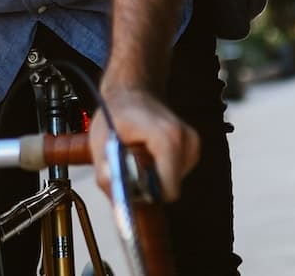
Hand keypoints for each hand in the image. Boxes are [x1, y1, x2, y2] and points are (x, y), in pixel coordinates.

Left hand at [89, 86, 198, 201]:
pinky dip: (160, 170)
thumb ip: (106, 174)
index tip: (128, 183)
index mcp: (168, 138)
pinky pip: (174, 174)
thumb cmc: (115, 114)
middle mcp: (187, 141)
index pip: (168, 189)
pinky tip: (148, 152)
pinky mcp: (192, 149)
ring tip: (137, 154)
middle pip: (169, 187)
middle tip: (128, 165)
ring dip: (153, 176)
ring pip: (172, 183)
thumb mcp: (101, 142)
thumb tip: (118, 201)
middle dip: (147, 185)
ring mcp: (192, 144)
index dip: (145, 194)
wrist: (131, 92)